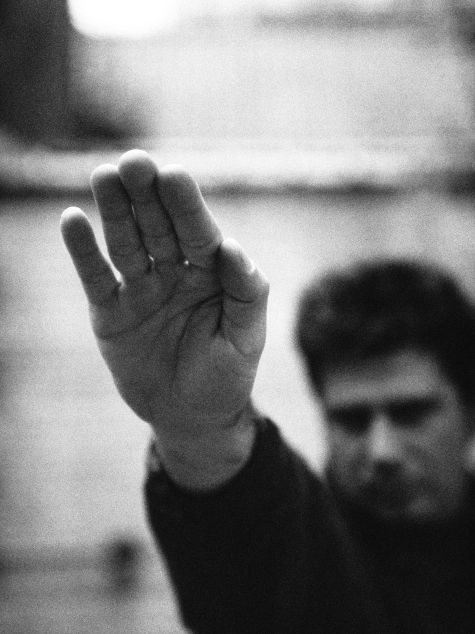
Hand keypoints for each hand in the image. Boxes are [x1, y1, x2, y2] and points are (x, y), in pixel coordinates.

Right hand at [60, 151, 268, 480]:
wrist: (193, 416)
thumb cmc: (227, 375)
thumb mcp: (246, 338)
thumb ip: (246, 292)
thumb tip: (232, 247)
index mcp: (211, 273)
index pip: (199, 232)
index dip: (187, 205)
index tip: (174, 175)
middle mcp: (174, 272)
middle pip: (158, 226)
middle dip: (147, 195)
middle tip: (134, 162)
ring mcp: (140, 289)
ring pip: (125, 243)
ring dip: (114, 211)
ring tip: (103, 176)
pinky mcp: (110, 312)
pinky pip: (96, 278)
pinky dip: (83, 252)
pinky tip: (73, 220)